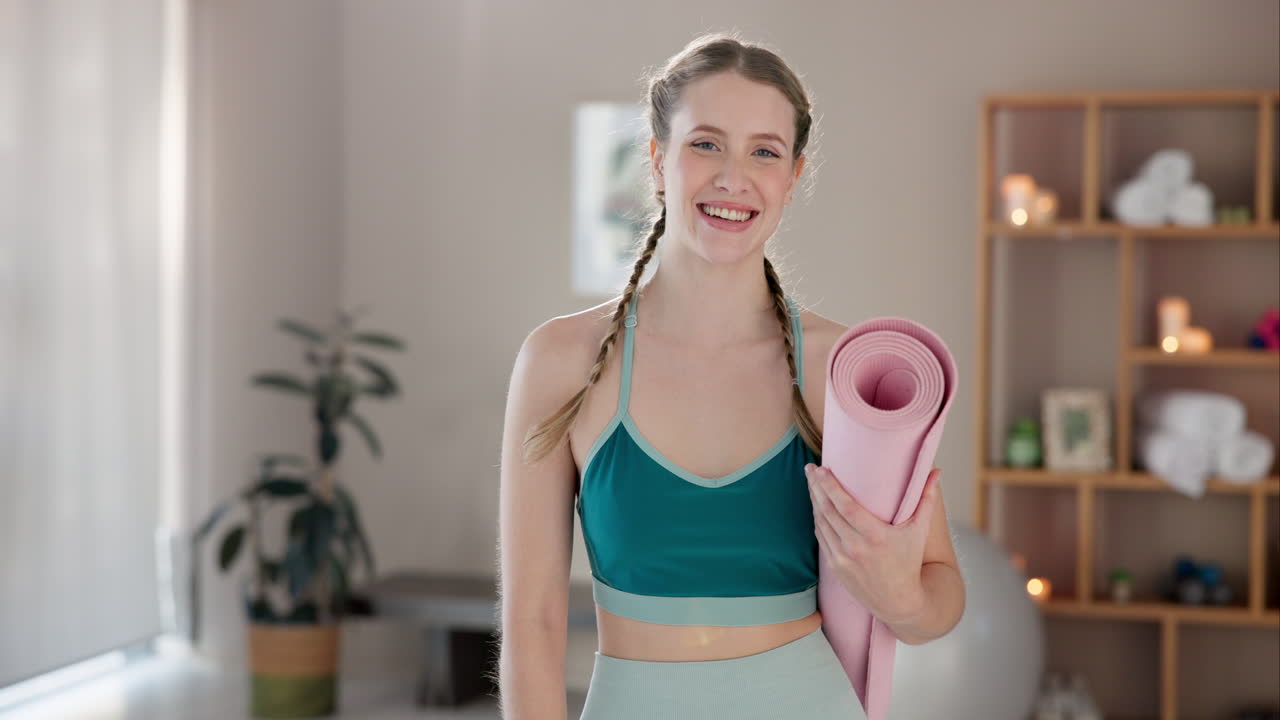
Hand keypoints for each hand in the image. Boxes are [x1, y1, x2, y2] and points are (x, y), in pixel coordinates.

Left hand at [805, 463, 941, 624]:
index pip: (845, 506)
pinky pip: (821, 536)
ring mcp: (842, 559)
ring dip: (814, 500)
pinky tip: (816, 505)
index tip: (821, 469)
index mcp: (875, 536)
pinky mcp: (834, 567)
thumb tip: (936, 471)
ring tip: (812, 482)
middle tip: (810, 468)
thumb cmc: (910, 562)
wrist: (898, 602)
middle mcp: (855, 548)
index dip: (830, 486)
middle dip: (816, 487)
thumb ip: (927, 499)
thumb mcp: (919, 531)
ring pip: (821, 522)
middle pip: (828, 511)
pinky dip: (817, 519)